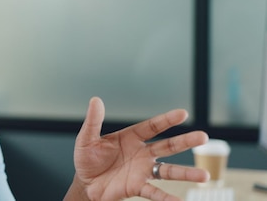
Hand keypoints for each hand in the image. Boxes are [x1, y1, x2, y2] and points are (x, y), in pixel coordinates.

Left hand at [66, 97, 209, 200]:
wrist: (85, 183)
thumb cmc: (87, 159)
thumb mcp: (87, 138)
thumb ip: (93, 121)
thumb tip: (95, 100)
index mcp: (131, 138)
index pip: (152, 127)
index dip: (166, 120)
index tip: (183, 113)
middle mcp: (141, 153)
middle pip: (168, 146)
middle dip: (185, 142)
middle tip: (204, 137)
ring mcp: (142, 171)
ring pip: (168, 171)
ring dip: (186, 173)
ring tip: (205, 176)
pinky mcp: (137, 187)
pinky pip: (155, 192)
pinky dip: (167, 198)